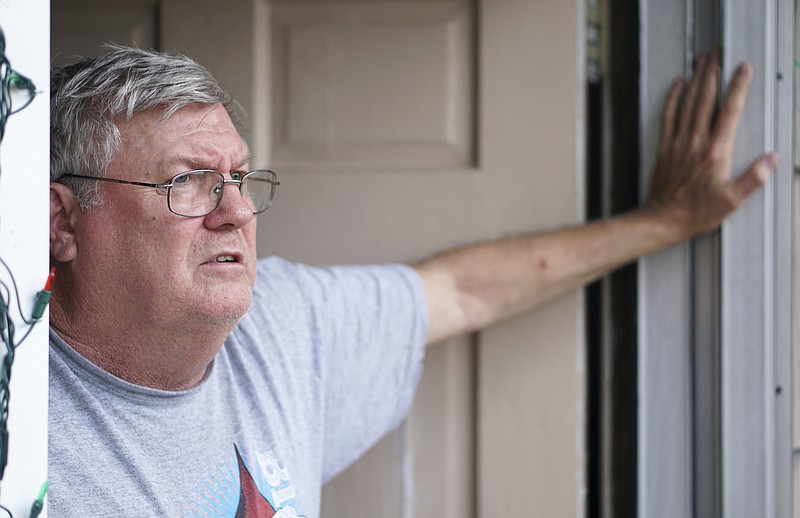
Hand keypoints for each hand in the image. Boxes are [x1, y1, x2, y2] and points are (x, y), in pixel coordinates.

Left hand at [645, 50, 777, 239]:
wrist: (663, 220)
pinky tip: (677, 85)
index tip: (743, 69)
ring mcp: (678, 143)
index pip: (730, 111)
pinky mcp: (665, 147)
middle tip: (718, 53)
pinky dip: (672, 97)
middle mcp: (695, 142)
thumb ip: (753, 178)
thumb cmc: (696, 212)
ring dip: (695, 79)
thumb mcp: (732, 200)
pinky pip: (668, 115)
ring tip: (702, 60)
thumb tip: (771, 159)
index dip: (738, 87)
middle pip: (705, 99)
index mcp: (715, 152)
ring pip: (687, 103)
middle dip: (713, 73)